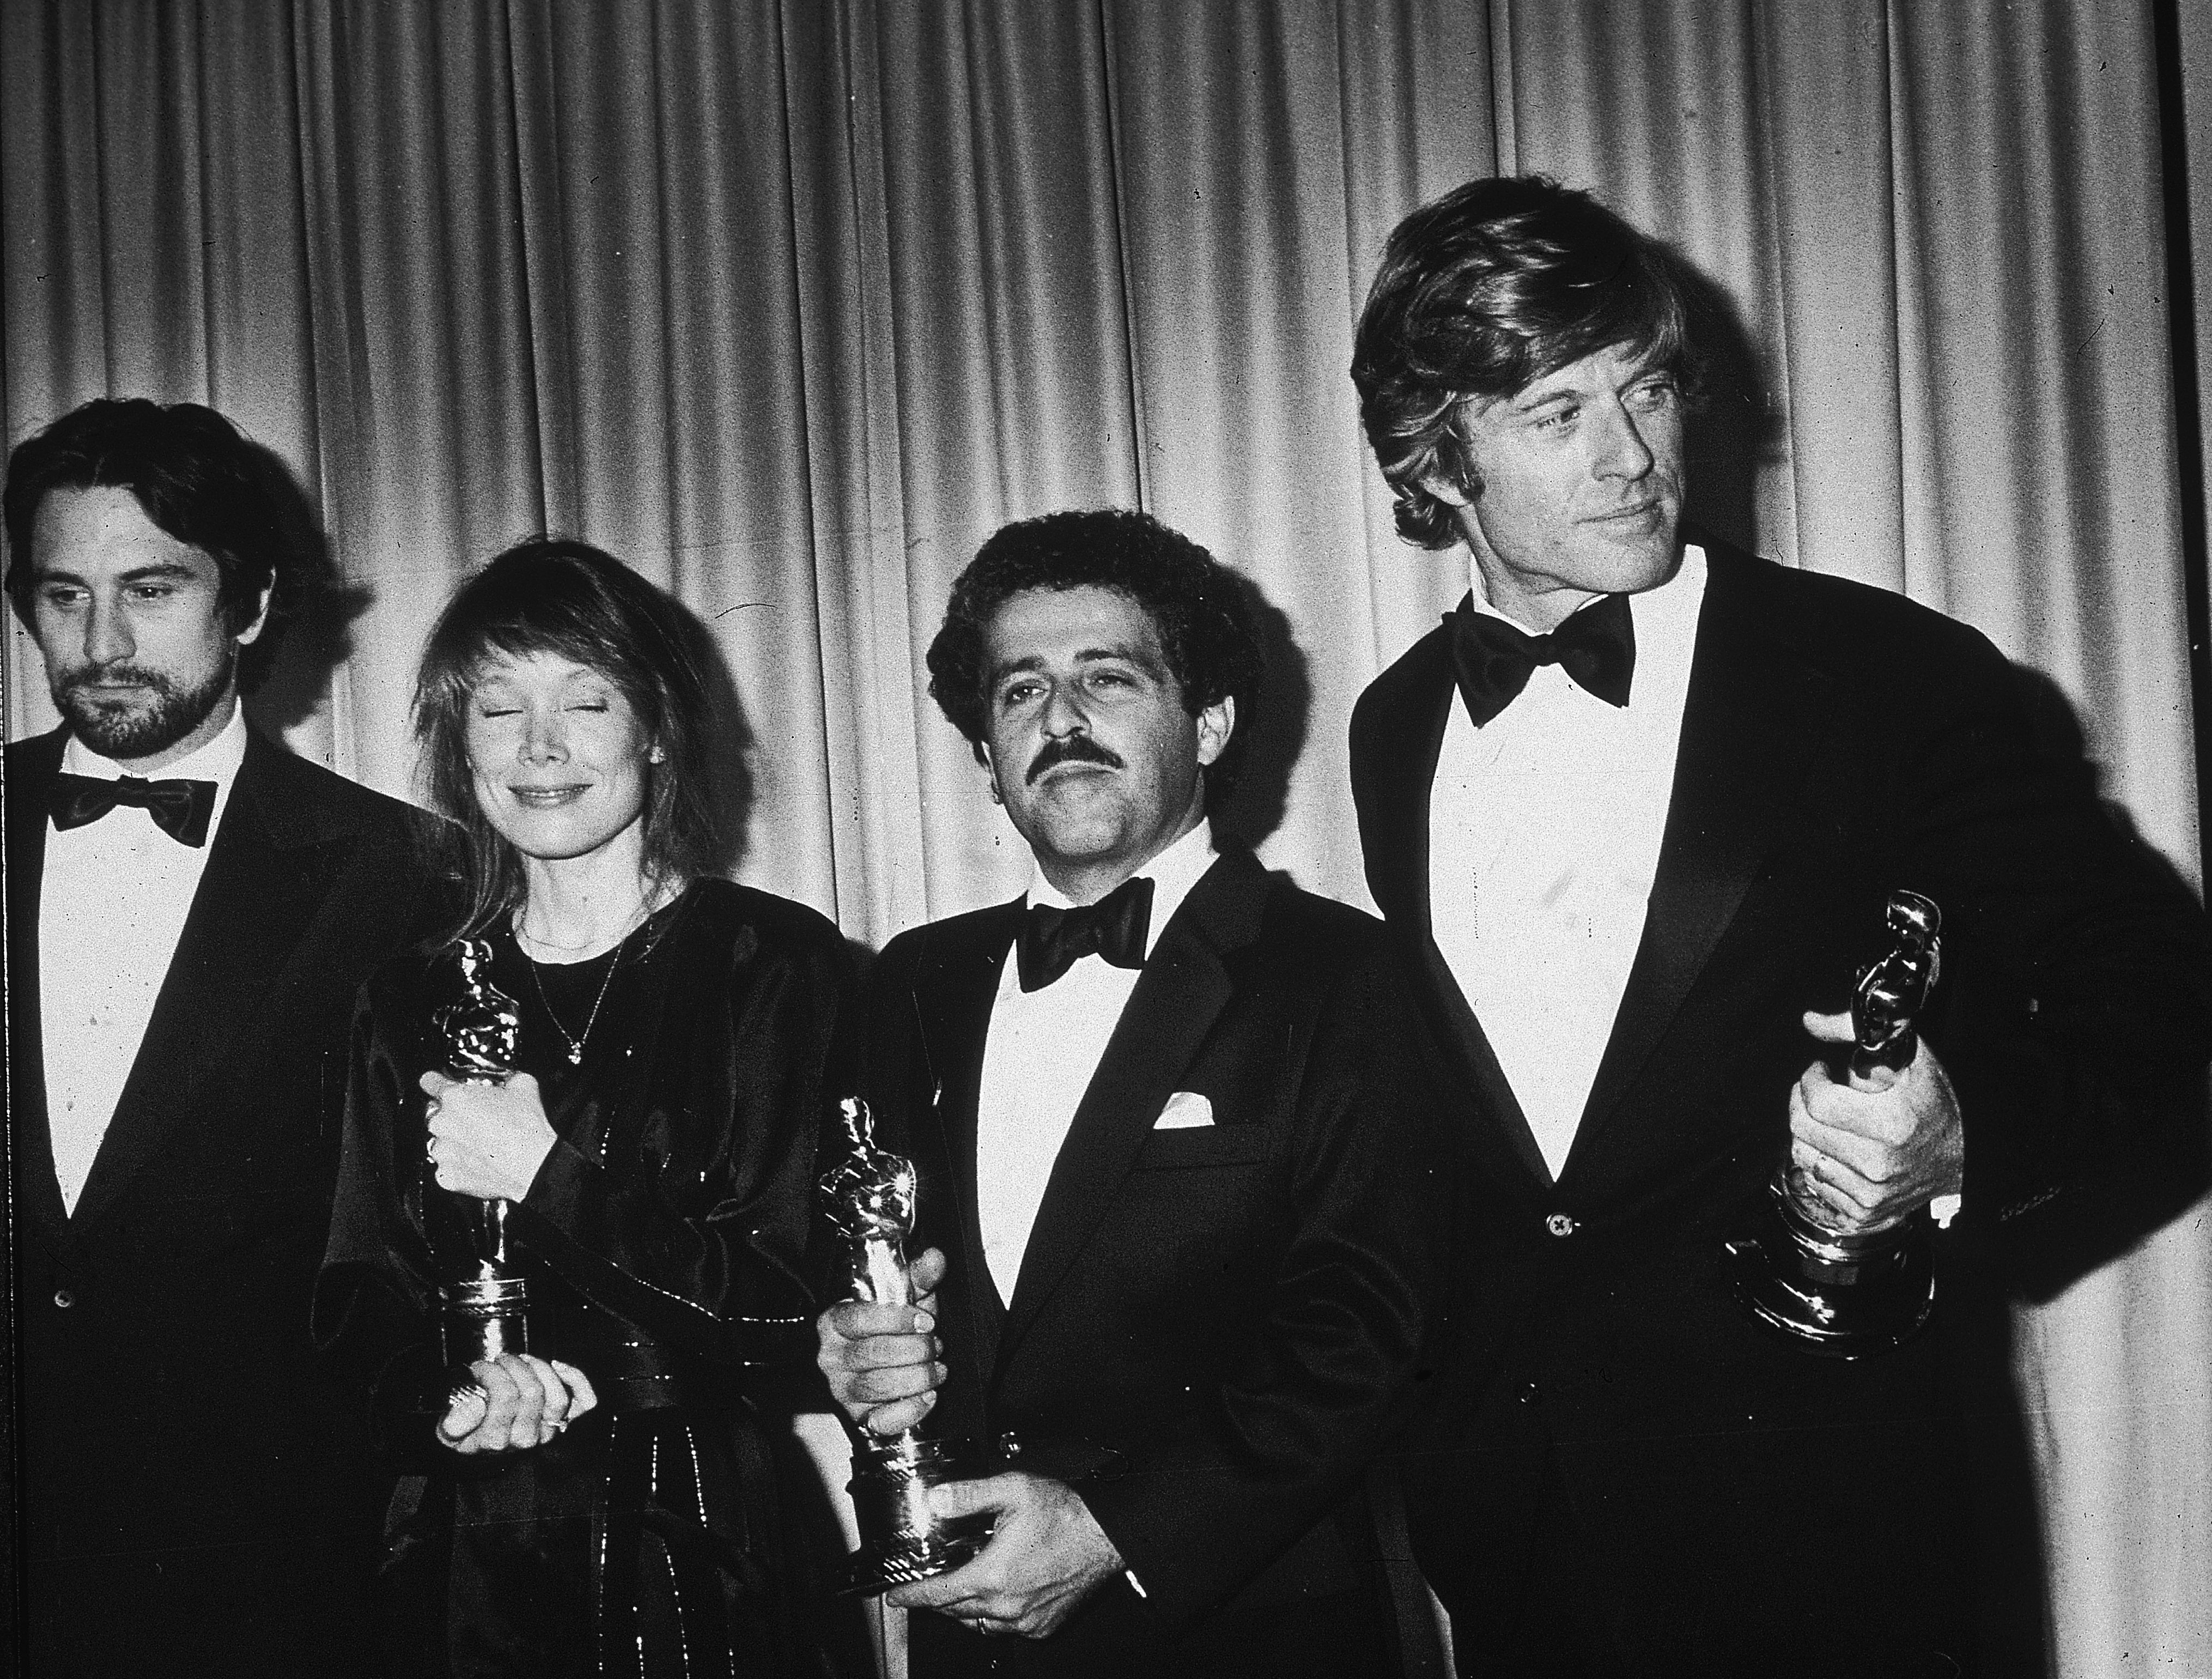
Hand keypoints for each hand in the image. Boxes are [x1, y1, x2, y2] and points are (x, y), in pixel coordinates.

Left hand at [421, 1070, 558, 1201]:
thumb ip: (508, 1080)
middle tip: (478, 1122)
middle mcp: (443, 1124)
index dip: (434, 1082)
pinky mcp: (447, 1176)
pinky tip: (481, 1163)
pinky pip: (448, 1168)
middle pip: (437, 1115)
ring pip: (442, 1143)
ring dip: (455, 1143)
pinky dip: (460, 1167)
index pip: (430, 1082)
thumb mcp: (525, 1086)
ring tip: (482, 1146)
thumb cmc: (527, 1130)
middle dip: (454, 1117)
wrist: (534, 1167)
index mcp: (456, 1098)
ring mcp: (443, 1152)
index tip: (434, 1084)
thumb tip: (511, 1082)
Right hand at [437, 1353, 597, 1454]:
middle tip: (499, 1359)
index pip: (505, 1397)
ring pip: (558, 1396)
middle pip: (533, 1392)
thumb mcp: (448, 1430)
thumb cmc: (465, 1432)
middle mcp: (526, 1438)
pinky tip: (558, 1365)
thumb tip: (477, 1404)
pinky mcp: (562, 1421)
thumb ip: (456, 1420)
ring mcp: (547, 1430)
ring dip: (540, 1368)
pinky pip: (583, 1403)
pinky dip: (576, 1380)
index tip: (479, 1367)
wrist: (477, 1446)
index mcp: (497, 1440)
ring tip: (521, 1360)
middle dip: (514, 1365)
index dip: (492, 1373)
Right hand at [816, 1246, 946, 1435]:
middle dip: (915, 1350)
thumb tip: (935, 1258)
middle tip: (936, 1346)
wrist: (888, 1364)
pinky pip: (882, 1420)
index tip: (927, 1321)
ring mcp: (842, 1389)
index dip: (898, 1320)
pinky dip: (911, 1410)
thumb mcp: (906, 1298)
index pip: (859, 1318)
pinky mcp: (857, 1416)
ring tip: (937, 1369)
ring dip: (918, 1377)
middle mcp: (832, 1356)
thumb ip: (919, 1277)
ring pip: (879, 1386)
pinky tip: (928, 1396)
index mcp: (836, 1321)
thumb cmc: (892, 1328)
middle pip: (872, 1354)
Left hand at [887, 1472, 1122, 1638]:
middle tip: (930, 1585)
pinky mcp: (1042, 1626)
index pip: (937, 1594)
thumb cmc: (1066, 1515)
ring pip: (980, 1624)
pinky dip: (995, 1616)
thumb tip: (936, 1500)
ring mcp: (1025, 1620)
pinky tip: (997, 1597)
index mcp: (992, 1575)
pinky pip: (1006, 1629)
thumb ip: (969, 1494)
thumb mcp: (1012, 1489)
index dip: (911, 1596)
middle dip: (938, 1599)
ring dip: (965, 1609)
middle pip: (956, 1611)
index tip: (896, 1597)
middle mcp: (1006, 1606)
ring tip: (961, 1589)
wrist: (1106, 1536)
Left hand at [1788, 1009, 1963, 1234]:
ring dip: (1808, 1130)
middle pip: (1803, 1128)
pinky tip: (1840, 1146)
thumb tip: (1810, 1020)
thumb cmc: (1935, 1102)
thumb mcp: (1909, 1055)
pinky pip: (1816, 1181)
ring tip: (1830, 1118)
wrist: (1966, 1157)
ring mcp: (1871, 1194)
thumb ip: (1855, 1029)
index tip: (1819, 1069)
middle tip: (1816, 1090)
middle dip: (1801, 1100)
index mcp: (1891, 1125)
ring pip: (1802, 1154)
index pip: (1818, 1101)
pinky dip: (1820, 1159)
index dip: (1810, 1079)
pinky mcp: (1864, 1213)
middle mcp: (1879, 1165)